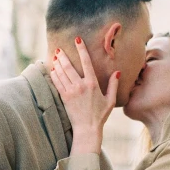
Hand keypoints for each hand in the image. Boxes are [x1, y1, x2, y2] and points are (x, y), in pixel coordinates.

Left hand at [50, 38, 119, 153]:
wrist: (87, 129)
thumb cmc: (100, 116)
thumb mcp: (110, 100)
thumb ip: (113, 85)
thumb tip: (117, 72)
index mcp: (92, 84)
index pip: (86, 62)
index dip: (81, 49)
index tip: (77, 40)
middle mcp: (80, 86)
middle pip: (69, 66)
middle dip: (62, 56)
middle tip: (58, 49)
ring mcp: (71, 91)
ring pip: (61, 73)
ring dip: (57, 63)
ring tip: (55, 56)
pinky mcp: (64, 98)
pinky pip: (57, 83)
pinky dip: (54, 75)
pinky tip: (52, 69)